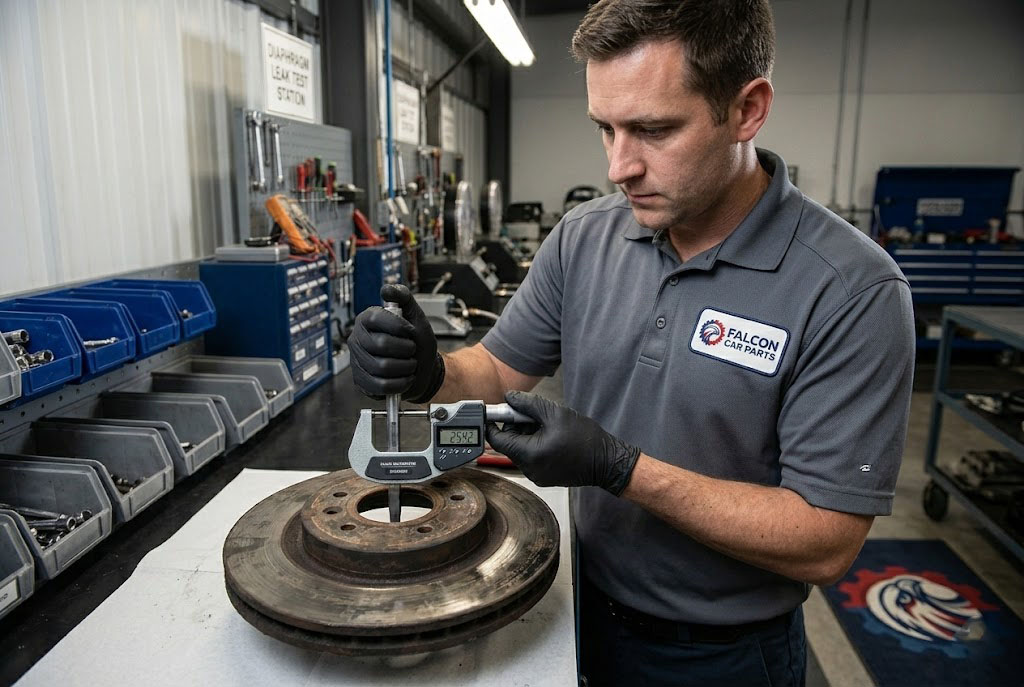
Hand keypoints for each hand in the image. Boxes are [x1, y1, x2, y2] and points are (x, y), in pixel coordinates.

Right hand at [348, 284, 443, 401]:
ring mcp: (357, 362)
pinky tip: (406, 378)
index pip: (376, 318)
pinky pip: (380, 385)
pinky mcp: (362, 382)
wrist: (424, 369)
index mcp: (366, 320)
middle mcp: (357, 339)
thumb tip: (386, 290)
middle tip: (412, 350)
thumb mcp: (415, 315)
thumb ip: (403, 297)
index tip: (411, 331)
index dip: (399, 326)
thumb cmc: (418, 342)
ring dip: (405, 367)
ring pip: (382, 367)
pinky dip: (399, 384)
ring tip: (410, 364)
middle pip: (381, 344)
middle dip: (406, 349)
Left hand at [485, 391, 639, 494]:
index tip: (492, 412)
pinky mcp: (544, 476)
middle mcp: (529, 469)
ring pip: (521, 450)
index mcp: (529, 454)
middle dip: (517, 426)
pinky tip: (552, 437)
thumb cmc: (585, 440)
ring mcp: (536, 475)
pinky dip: (535, 444)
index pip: (497, 439)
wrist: (606, 461)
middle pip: (510, 443)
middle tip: (533, 414)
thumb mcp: (555, 413)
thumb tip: (509, 397)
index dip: (492, 424)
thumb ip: (528, 404)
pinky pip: (531, 458)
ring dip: (527, 434)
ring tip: (548, 426)